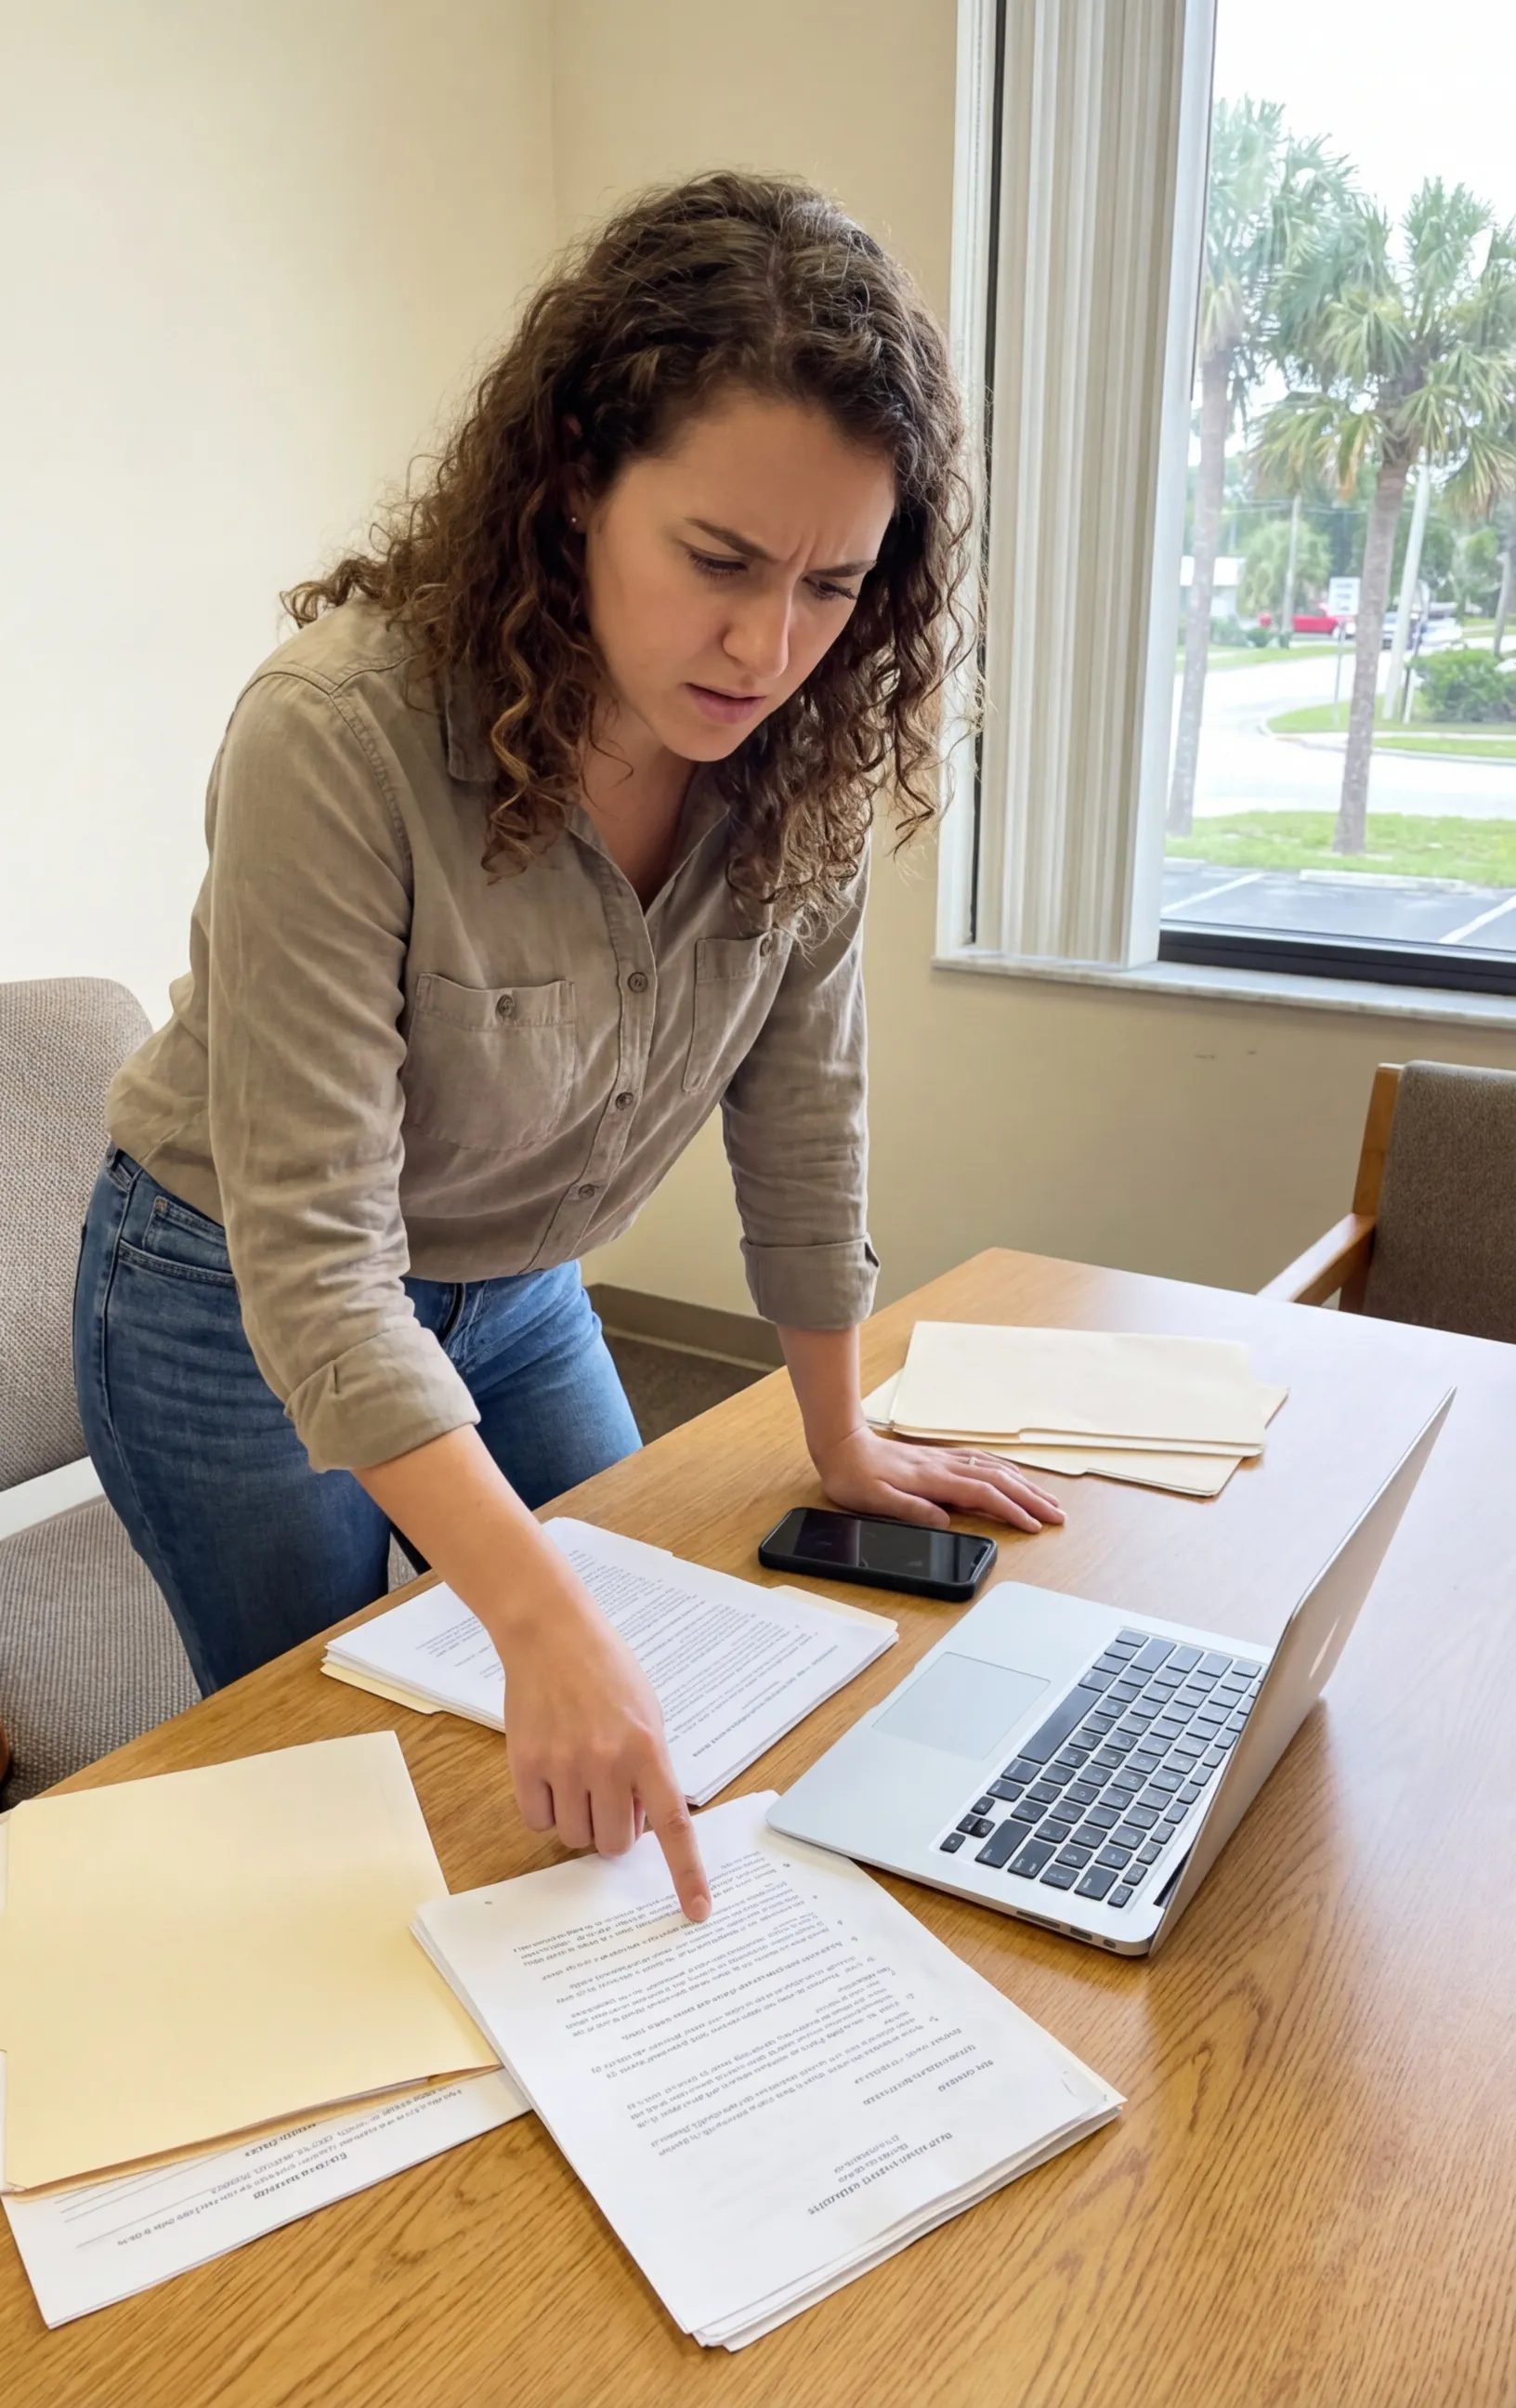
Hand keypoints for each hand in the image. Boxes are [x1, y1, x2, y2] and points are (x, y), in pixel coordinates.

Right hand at [499, 1577, 711, 1921]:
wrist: (551, 1635)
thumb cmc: (606, 1671)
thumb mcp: (647, 1715)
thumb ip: (649, 1770)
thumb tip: (640, 1824)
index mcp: (647, 1750)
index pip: (673, 1826)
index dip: (686, 1873)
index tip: (696, 1910)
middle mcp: (608, 1763)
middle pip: (615, 1844)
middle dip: (615, 1829)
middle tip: (609, 1794)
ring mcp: (564, 1766)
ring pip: (576, 1837)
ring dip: (580, 1819)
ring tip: (578, 1773)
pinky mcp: (526, 1765)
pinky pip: (539, 1821)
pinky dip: (547, 1808)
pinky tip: (550, 1772)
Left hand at [810, 1424, 1064, 1532]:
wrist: (841, 1444)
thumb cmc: (854, 1476)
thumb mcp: (873, 1500)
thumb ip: (909, 1509)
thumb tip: (943, 1520)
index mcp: (933, 1480)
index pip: (983, 1496)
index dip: (1011, 1511)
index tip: (1034, 1527)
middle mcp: (944, 1466)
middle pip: (999, 1481)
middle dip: (1031, 1499)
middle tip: (1058, 1515)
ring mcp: (944, 1459)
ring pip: (994, 1469)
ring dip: (1024, 1484)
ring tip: (1046, 1499)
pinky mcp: (939, 1457)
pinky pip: (981, 1461)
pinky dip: (1004, 1469)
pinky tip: (1013, 1475)